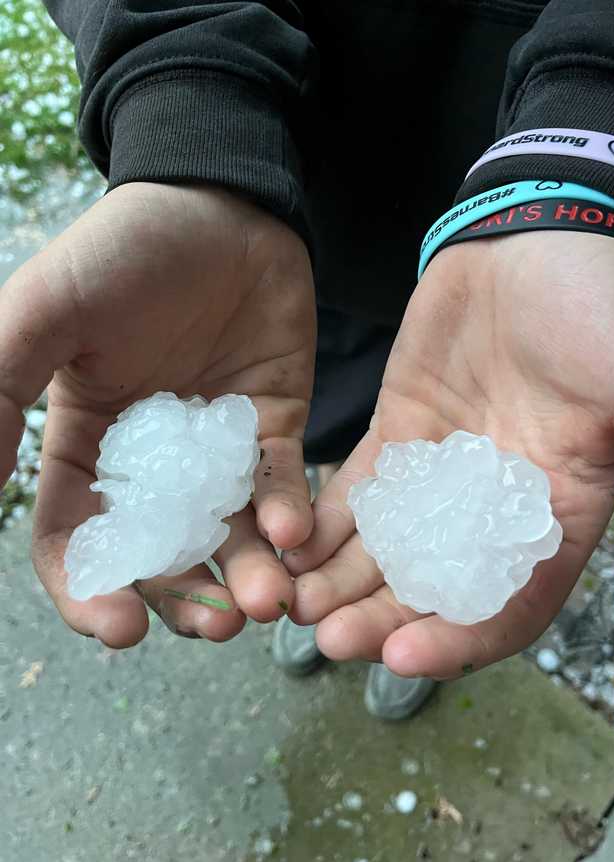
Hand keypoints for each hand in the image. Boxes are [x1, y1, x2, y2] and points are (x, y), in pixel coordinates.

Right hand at [0, 183, 315, 646]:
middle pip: (161, 554)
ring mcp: (216, 450)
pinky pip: (281, 486)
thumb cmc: (123, 252)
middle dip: (184, 599)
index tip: (118, 628)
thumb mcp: (44, 313)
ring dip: (244, 575)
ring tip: (263, 602)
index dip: (90, 591)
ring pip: (228, 534)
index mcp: (88, 447)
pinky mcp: (272, 427)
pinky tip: (292, 536)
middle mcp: (151, 462)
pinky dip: (287, 516)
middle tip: (217, 625)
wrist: (220, 204)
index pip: (78, 540)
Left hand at [284, 231, 613, 677]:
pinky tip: (287, 547)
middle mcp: (494, 509)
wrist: (535, 237)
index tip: (403, 658)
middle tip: (328, 639)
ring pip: (387, 550)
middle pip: (433, 590)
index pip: (508, 606)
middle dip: (382, 621)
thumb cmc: (605, 313)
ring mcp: (441, 474)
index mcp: (557, 516)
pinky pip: (357, 494)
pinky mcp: (398, 435)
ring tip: (294, 606)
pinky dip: (324, 524)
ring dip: (341, 584)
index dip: (460, 640)